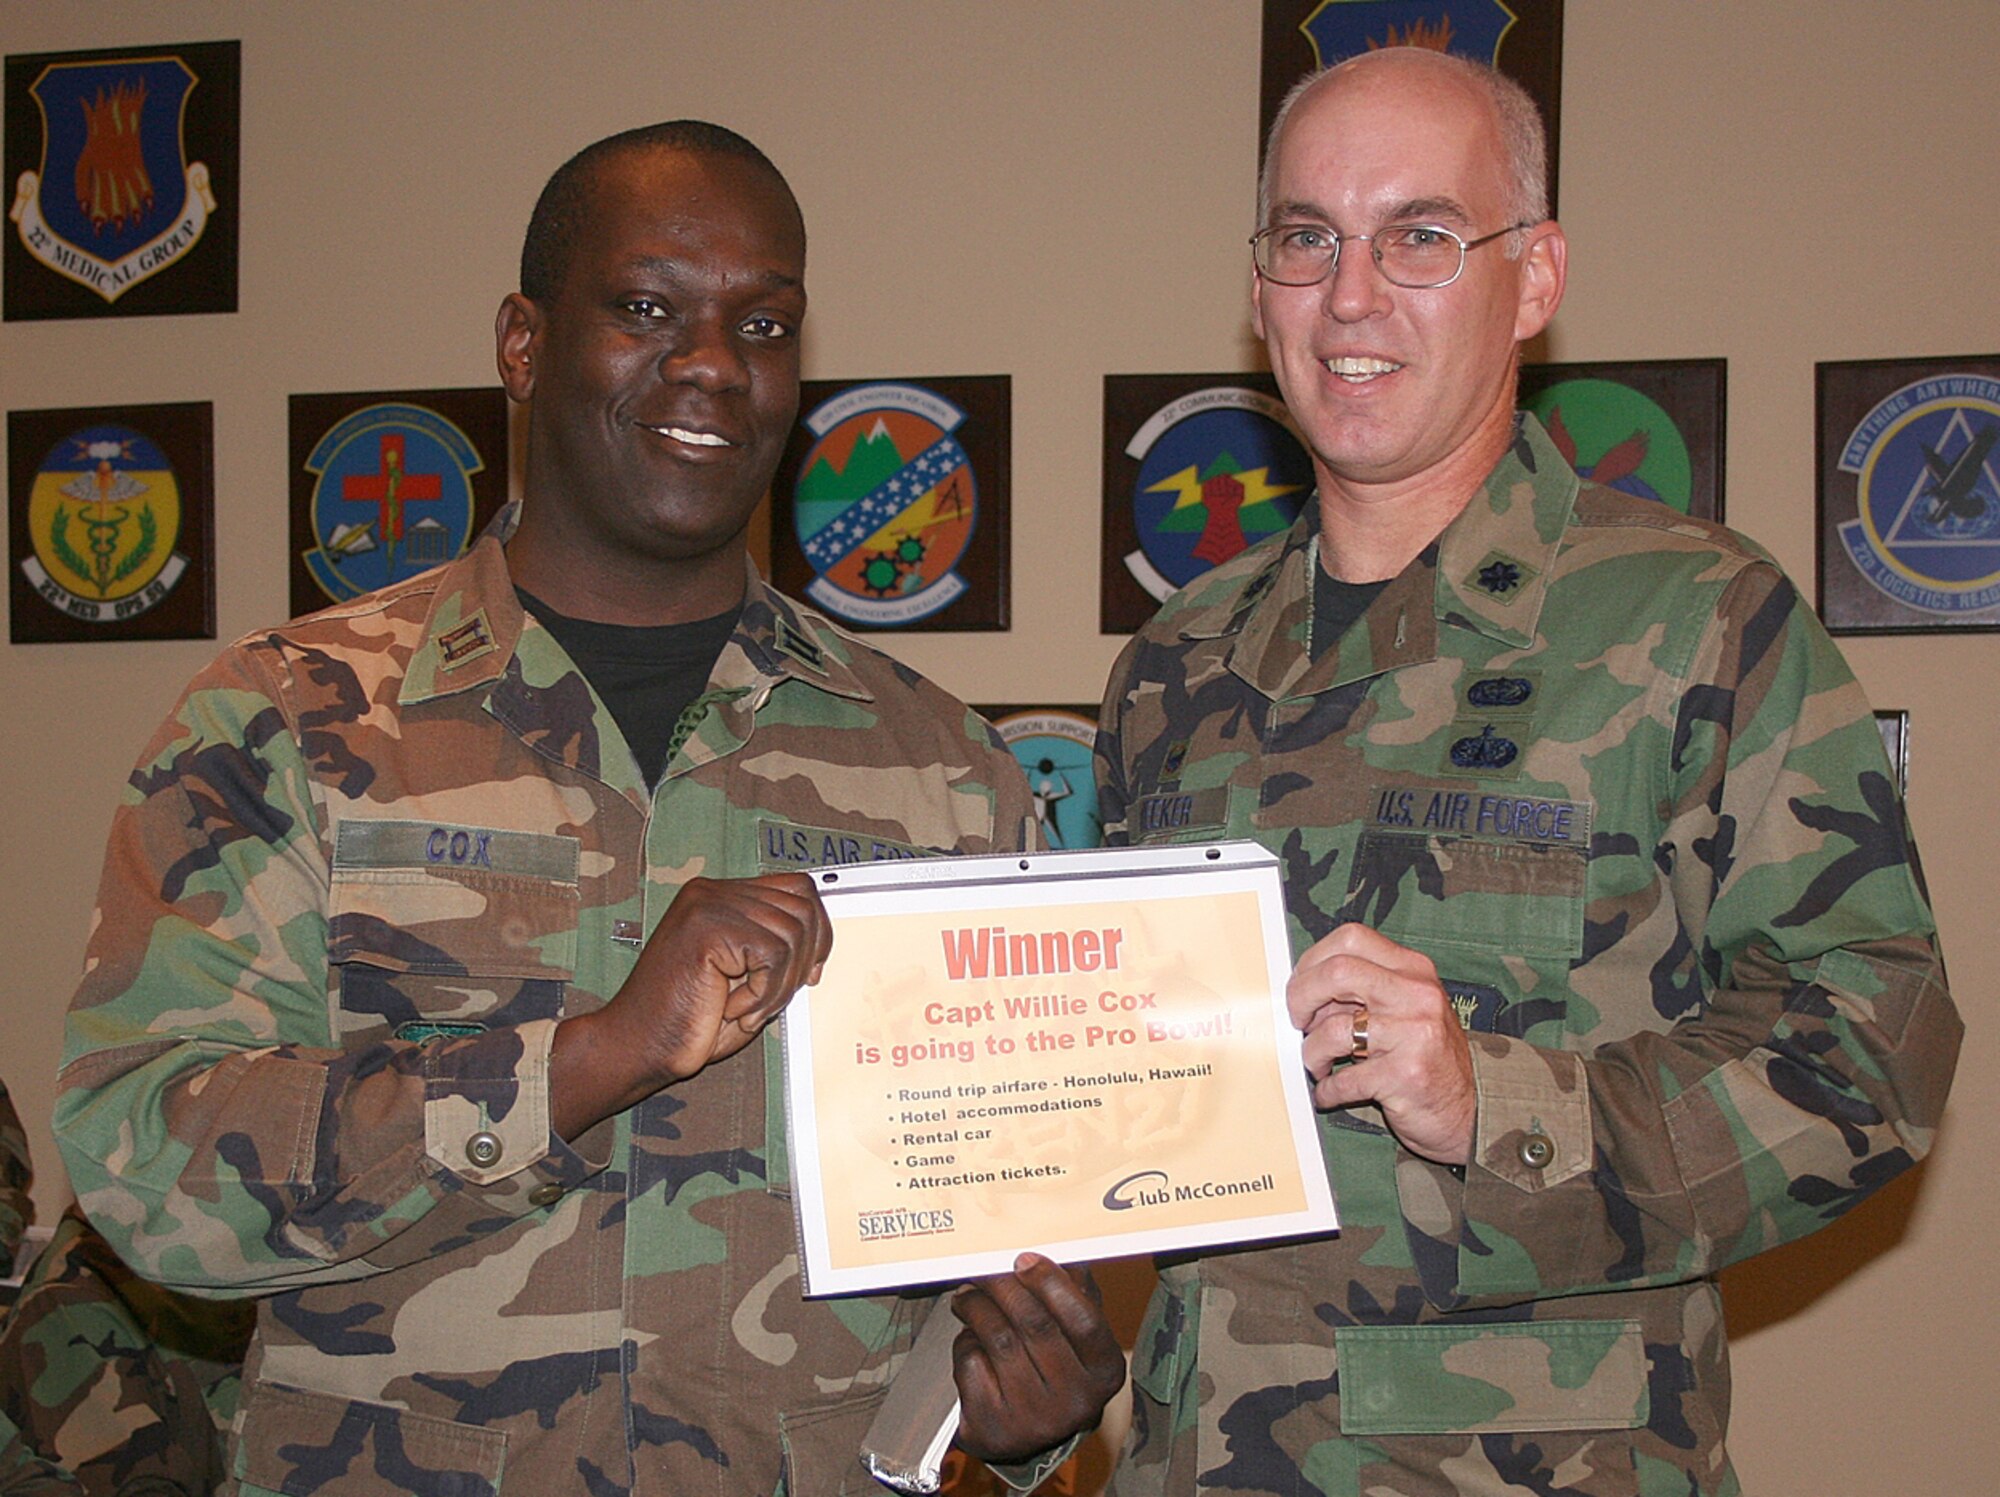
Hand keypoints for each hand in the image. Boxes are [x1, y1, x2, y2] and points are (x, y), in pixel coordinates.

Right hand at [551, 873, 830, 1137]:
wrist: (638, 1046)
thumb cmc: (688, 1021)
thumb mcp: (744, 976)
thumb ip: (776, 948)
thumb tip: (822, 939)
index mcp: (719, 896)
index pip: (796, 889)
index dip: (817, 931)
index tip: (810, 972)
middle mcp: (712, 891)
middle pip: (803, 904)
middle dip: (804, 960)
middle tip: (773, 999)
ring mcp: (707, 904)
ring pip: (792, 932)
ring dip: (780, 984)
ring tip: (749, 1008)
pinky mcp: (707, 927)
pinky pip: (772, 954)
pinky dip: (764, 992)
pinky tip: (733, 1008)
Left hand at [950, 1253, 1126, 1466]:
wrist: (1027, 1436)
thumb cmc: (1054, 1372)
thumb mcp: (1078, 1339)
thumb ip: (1077, 1295)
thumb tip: (1061, 1252)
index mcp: (1104, 1371)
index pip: (1084, 1320)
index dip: (1052, 1284)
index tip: (1024, 1260)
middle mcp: (1075, 1400)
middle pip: (1034, 1324)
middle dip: (1003, 1286)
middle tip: (985, 1269)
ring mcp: (1034, 1417)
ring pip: (998, 1339)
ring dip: (977, 1306)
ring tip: (968, 1295)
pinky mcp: (994, 1425)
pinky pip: (972, 1363)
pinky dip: (965, 1341)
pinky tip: (969, 1336)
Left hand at [1289, 923, 1475, 1165]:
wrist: (1467, 1108)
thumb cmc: (1425, 1054)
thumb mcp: (1404, 1006)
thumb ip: (1363, 990)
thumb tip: (1302, 988)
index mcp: (1413, 969)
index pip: (1350, 939)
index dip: (1313, 960)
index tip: (1301, 986)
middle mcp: (1417, 995)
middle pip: (1337, 972)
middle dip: (1301, 997)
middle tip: (1298, 1021)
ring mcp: (1414, 1034)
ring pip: (1332, 1030)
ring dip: (1311, 1052)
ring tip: (1318, 1063)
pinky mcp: (1406, 1075)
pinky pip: (1343, 1079)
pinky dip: (1328, 1089)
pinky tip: (1331, 1091)